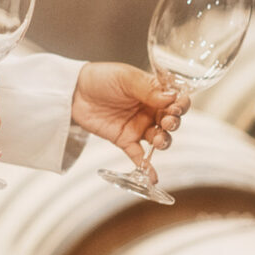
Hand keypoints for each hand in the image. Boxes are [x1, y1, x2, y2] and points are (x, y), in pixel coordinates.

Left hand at [72, 62, 188, 167]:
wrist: (74, 91)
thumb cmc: (101, 78)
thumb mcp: (125, 78)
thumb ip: (147, 89)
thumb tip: (170, 97)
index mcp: (154, 92)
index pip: (176, 100)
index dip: (180, 105)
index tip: (176, 107)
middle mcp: (150, 111)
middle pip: (171, 121)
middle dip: (173, 124)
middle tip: (167, 122)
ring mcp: (138, 127)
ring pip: (159, 139)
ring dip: (163, 141)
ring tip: (158, 140)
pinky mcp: (125, 140)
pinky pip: (139, 156)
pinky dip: (146, 166)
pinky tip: (153, 176)